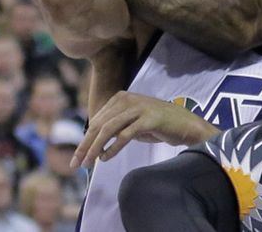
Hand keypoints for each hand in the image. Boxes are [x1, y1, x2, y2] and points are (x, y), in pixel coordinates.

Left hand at [70, 91, 218, 167]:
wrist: (184, 124)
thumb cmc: (156, 125)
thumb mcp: (131, 123)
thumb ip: (114, 127)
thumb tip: (90, 142)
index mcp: (121, 98)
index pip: (96, 120)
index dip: (84, 140)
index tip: (77, 157)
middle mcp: (128, 99)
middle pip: (99, 124)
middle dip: (85, 146)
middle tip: (77, 164)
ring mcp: (139, 107)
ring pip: (109, 129)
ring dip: (96, 148)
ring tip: (89, 163)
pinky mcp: (149, 118)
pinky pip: (125, 134)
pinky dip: (113, 148)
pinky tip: (106, 158)